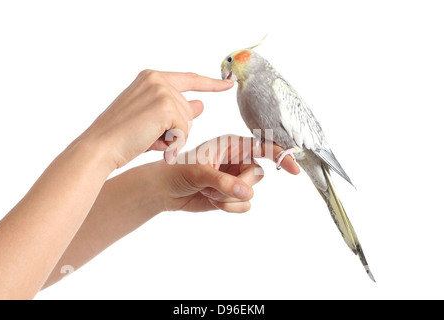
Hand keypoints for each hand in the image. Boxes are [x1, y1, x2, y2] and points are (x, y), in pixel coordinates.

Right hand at [79, 70, 233, 169]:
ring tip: (147, 139)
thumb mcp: (152, 120)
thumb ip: (177, 110)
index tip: (229, 83)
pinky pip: (184, 130)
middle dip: (176, 129)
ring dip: (173, 137)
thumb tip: (201, 105)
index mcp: (151, 78)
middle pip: (188, 109)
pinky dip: (172, 143)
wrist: (100, 147)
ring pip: (187, 121)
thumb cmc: (122, 137)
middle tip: (150, 137)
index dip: (211, 83)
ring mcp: (162, 90)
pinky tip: (153, 144)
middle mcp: (157, 79)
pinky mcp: (166, 105)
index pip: (190, 79)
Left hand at [152, 135, 299, 212]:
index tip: (294, 169)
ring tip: (208, 192)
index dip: (280, 156)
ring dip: (229, 197)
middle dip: (238, 184)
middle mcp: (237, 160)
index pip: (263, 147)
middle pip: (257, 174)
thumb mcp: (198, 172)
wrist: (165, 190)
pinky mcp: (232, 195)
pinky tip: (211, 200)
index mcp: (231, 144)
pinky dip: (228, 207)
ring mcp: (235, 179)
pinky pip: (244, 205)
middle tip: (214, 185)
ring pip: (251, 192)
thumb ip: (223, 181)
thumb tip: (248, 194)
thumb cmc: (177, 171)